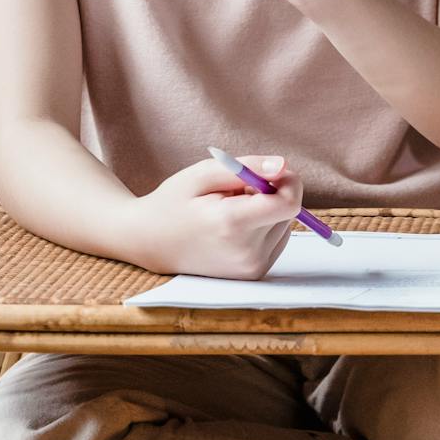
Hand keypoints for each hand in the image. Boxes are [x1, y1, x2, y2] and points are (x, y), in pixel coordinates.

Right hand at [127, 154, 307, 278]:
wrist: (150, 243)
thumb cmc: (175, 202)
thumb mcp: (204, 173)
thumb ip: (247, 167)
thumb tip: (284, 166)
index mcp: (232, 225)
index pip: (289, 203)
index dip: (286, 182)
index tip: (266, 173)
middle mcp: (246, 252)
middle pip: (286, 211)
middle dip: (269, 194)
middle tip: (233, 194)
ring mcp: (250, 268)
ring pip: (284, 224)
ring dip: (265, 211)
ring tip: (229, 212)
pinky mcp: (254, 274)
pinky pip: (277, 239)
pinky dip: (263, 227)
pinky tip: (234, 228)